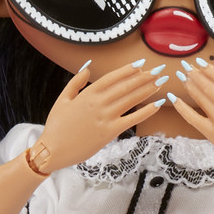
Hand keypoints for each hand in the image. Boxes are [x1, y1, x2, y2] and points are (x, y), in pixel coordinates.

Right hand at [37, 59, 167, 170]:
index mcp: (88, 94)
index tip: (142, 63)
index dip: (128, 69)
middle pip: (126, 86)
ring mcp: (105, 118)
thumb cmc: (56, 126)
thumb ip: (76, 82)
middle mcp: (99, 103)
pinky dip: (146, 112)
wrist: (52, 150)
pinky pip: (132, 120)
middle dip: (144, 77)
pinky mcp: (110, 132)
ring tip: (161, 82)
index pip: (112, 77)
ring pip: (131, 100)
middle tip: (159, 70)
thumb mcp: (62, 99)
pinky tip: (157, 105)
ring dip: (148, 90)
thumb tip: (88, 67)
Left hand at [168, 62, 213, 185]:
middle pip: (209, 87)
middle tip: (186, 65)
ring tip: (182, 75)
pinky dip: (183, 109)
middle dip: (196, 75)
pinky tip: (174, 99)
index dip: (211, 70)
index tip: (201, 62)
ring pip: (201, 100)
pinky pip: (194, 120)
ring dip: (190, 86)